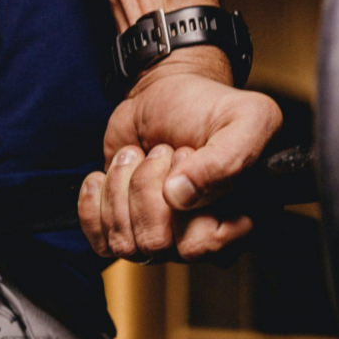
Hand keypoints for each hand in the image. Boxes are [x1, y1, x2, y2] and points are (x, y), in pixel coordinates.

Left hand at [79, 47, 282, 261]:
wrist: (168, 93)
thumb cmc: (210, 108)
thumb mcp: (244, 119)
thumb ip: (226, 160)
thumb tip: (178, 197)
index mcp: (234, 222)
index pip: (202, 245)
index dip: (187, 202)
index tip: (189, 156)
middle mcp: (196, 236)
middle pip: (156, 243)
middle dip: (148, 186)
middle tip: (163, 151)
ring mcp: (158, 235)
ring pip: (125, 243)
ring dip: (121, 187)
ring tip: (138, 155)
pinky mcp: (122, 226)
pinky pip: (99, 241)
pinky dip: (93, 203)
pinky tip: (106, 175)